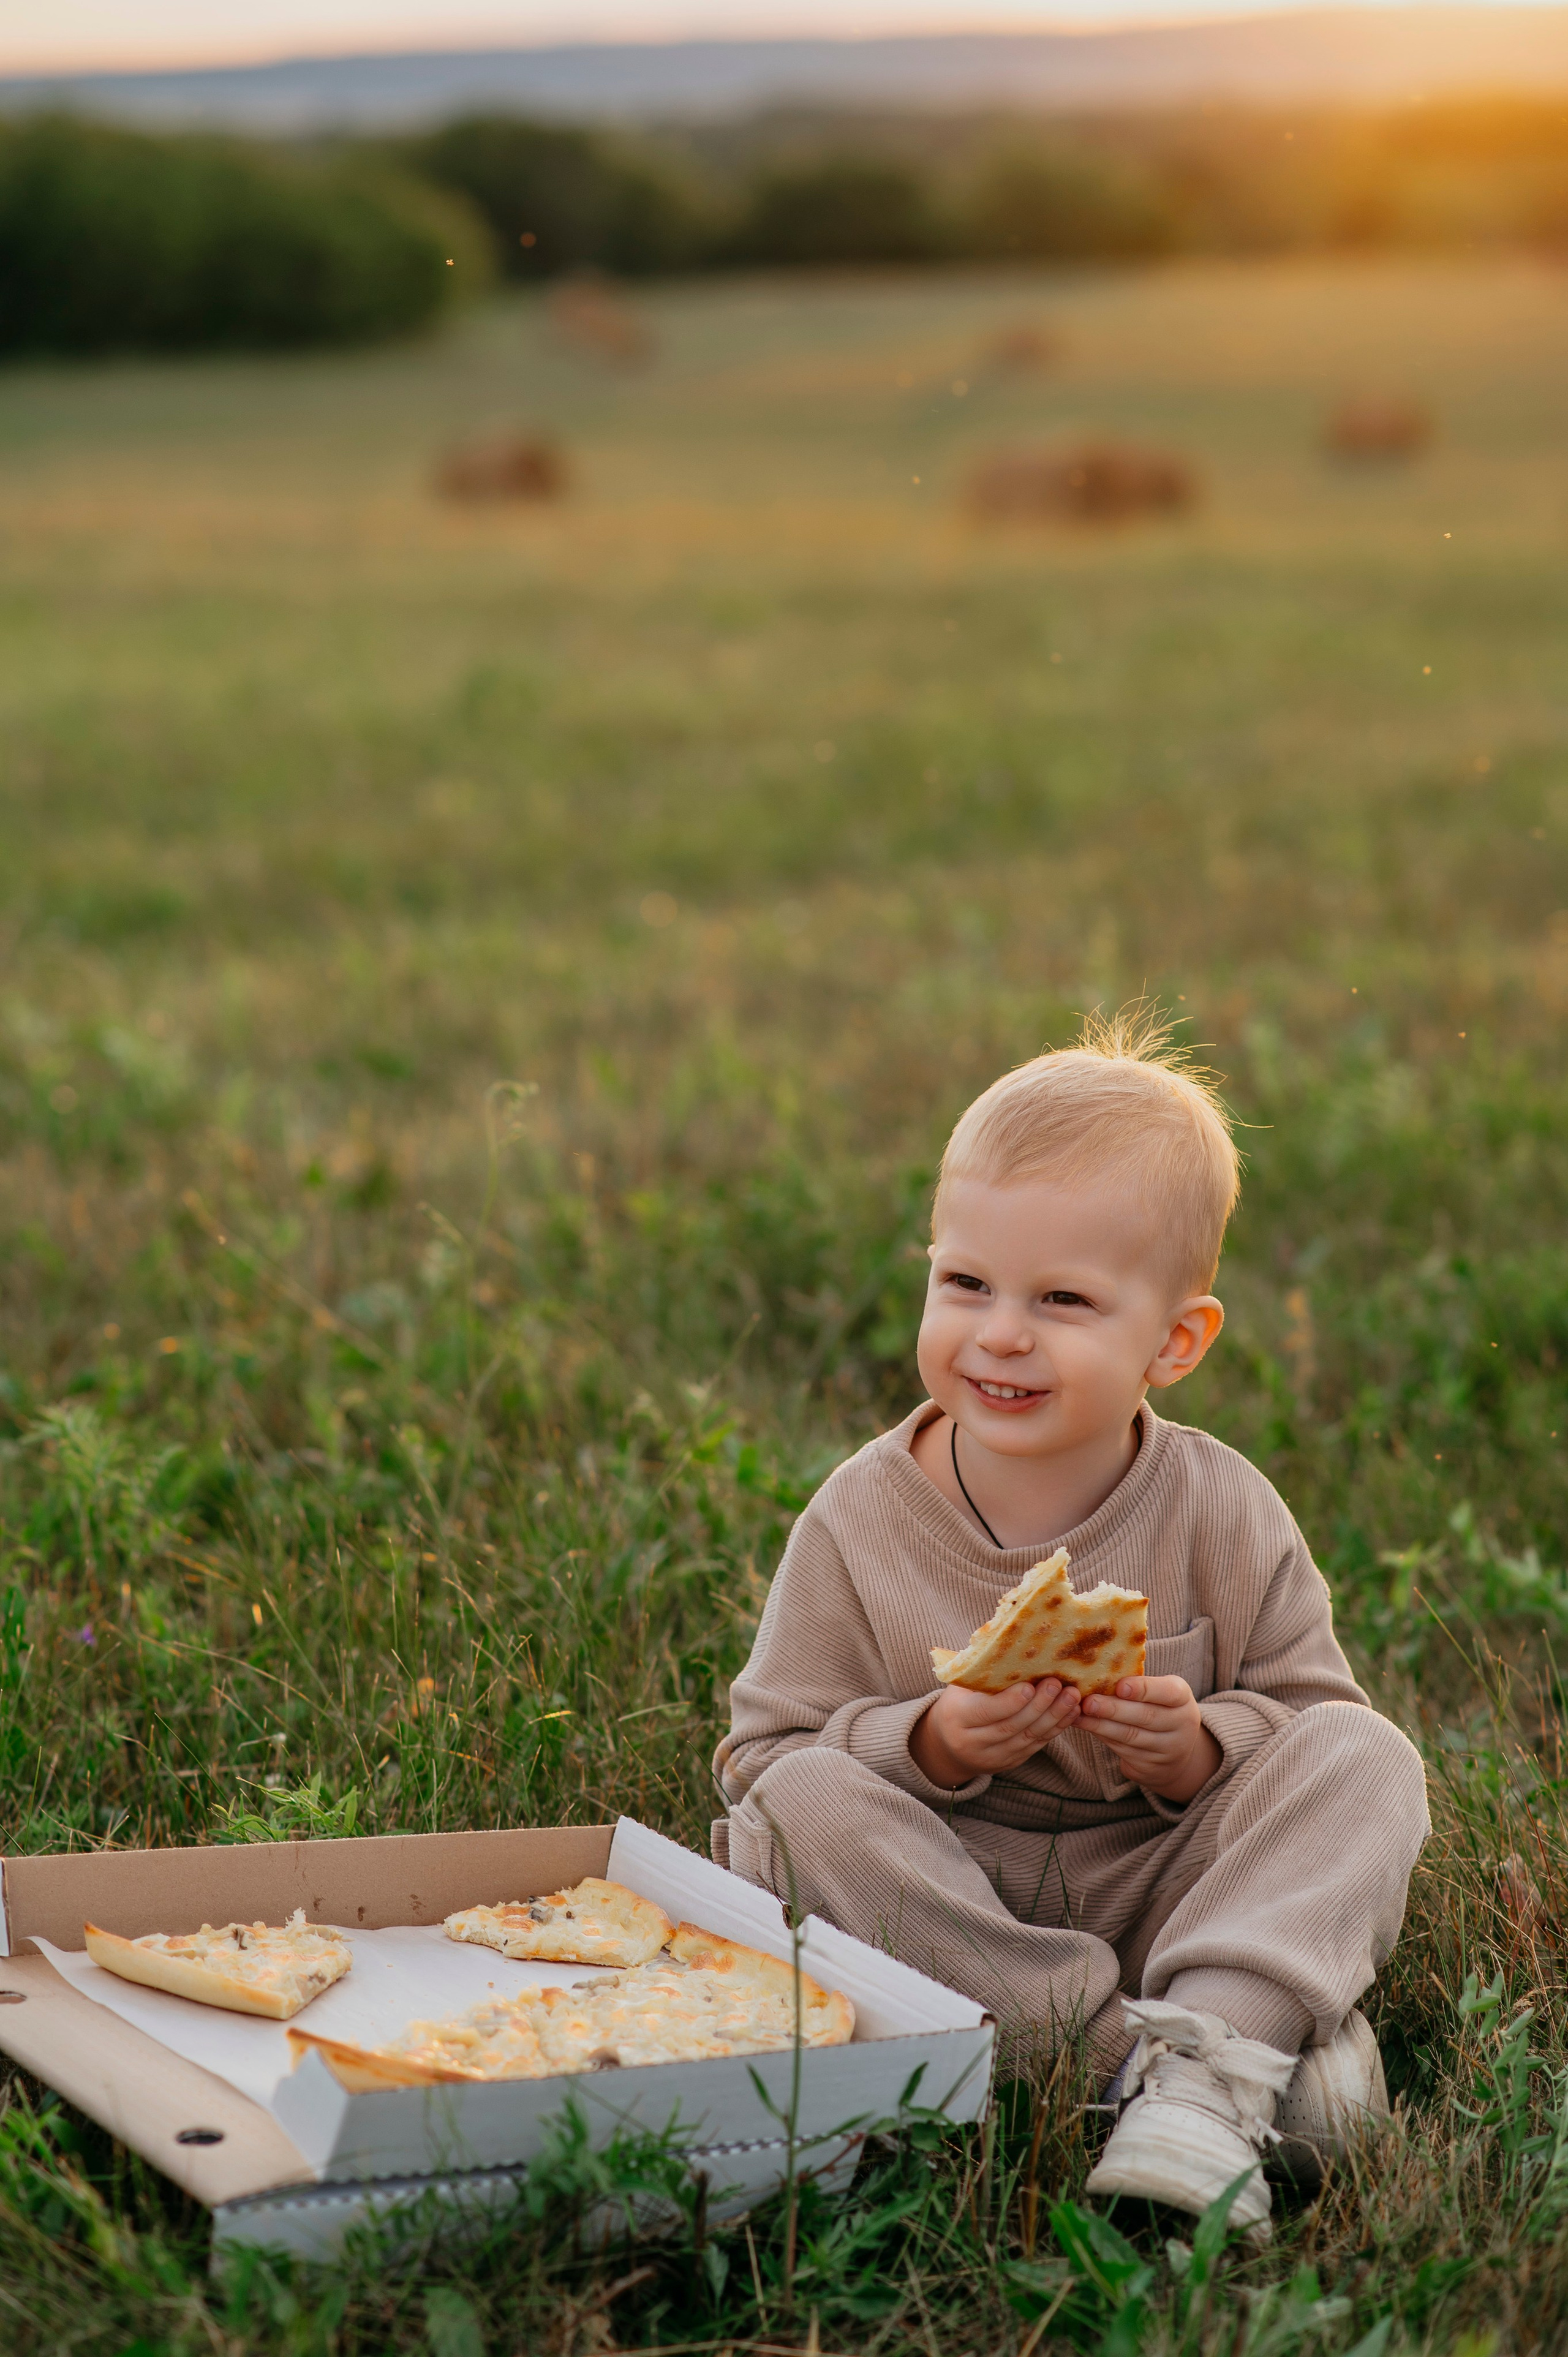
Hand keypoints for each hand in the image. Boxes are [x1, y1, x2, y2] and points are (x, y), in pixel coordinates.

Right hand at [910, 1678, 1081, 1789]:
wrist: (948, 1744)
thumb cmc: (958, 1701)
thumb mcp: (959, 1684)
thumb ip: (980, 1669)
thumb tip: (1007, 1636)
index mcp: (957, 1717)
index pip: (984, 1711)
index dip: (1009, 1701)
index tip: (1030, 1686)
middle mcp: (972, 1741)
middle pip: (1010, 1726)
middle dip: (1038, 1706)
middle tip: (1058, 1685)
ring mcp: (992, 1756)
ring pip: (1027, 1738)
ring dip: (1053, 1717)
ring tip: (1072, 1697)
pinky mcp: (1010, 1762)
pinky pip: (1036, 1746)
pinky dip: (1055, 1729)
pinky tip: (1071, 1712)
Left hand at [1079, 1675, 1220, 1802]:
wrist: (1176, 1754)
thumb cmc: (1160, 1709)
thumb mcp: (1161, 1693)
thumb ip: (1139, 1683)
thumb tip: (1101, 1670)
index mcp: (1182, 1699)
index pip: (1168, 1692)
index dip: (1144, 1689)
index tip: (1120, 1686)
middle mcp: (1180, 1725)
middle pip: (1146, 1716)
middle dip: (1114, 1709)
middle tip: (1089, 1702)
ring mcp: (1166, 1749)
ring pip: (1130, 1736)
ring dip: (1101, 1725)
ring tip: (1080, 1714)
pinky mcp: (1149, 1766)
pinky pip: (1121, 1749)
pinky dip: (1101, 1736)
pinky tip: (1084, 1725)